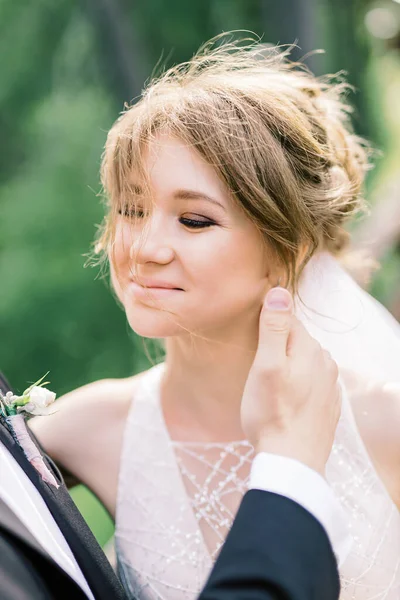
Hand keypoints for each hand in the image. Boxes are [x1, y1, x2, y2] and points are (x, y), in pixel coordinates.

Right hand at [241, 287, 340, 475]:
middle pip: (296, 341)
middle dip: (276, 346)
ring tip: (268, 386)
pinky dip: (297, 386)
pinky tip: (284, 401)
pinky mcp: (328, 405)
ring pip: (303, 363)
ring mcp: (330, 386)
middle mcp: (326, 363)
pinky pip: (310, 383)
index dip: (265, 326)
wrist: (292, 462)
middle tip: (255, 367)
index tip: (250, 342)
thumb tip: (280, 291)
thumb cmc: (271, 413)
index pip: (286, 320)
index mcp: (311, 349)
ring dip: (287, 367)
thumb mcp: (266, 366)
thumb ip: (274, 327)